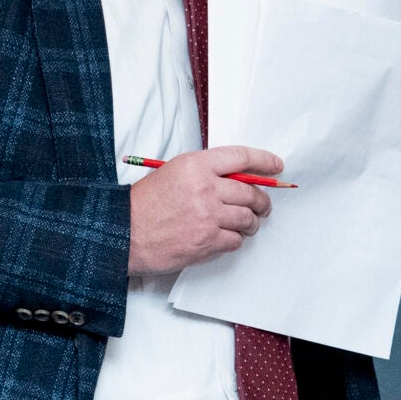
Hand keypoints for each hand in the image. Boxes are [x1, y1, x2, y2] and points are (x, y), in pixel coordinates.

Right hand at [126, 146, 281, 274]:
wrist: (123, 233)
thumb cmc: (144, 204)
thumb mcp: (173, 172)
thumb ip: (206, 172)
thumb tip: (238, 179)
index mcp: (196, 165)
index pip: (242, 157)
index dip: (265, 161)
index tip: (277, 167)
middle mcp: (206, 188)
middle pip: (251, 191)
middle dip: (263, 200)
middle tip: (263, 205)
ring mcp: (208, 216)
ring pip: (248, 218)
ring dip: (251, 222)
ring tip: (246, 224)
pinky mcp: (207, 241)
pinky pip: (236, 240)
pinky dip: (235, 239)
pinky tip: (225, 236)